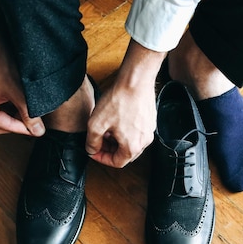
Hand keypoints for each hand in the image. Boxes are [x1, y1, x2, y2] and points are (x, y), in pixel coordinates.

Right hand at [0, 12, 43, 136]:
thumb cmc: (2, 64)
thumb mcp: (20, 93)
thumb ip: (30, 115)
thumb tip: (39, 132)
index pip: (5, 127)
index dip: (24, 129)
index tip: (39, 128)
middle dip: (16, 124)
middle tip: (33, 120)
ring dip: (12, 115)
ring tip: (27, 108)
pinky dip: (7, 106)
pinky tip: (19, 99)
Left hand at [85, 40, 165, 167]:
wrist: (135, 81)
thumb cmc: (118, 101)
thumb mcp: (96, 124)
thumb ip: (91, 142)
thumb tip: (92, 150)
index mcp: (132, 147)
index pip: (116, 163)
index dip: (102, 158)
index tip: (93, 150)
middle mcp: (145, 142)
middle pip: (125, 154)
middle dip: (110, 149)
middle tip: (98, 139)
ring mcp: (149, 131)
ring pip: (131, 142)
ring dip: (118, 140)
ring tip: (107, 128)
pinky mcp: (151, 120)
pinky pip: (137, 132)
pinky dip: (126, 131)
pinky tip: (117, 118)